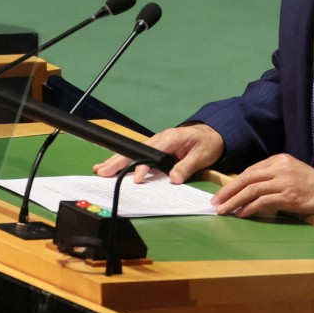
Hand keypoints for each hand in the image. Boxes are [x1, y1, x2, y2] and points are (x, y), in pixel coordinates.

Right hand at [93, 124, 224, 183]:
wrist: (212, 133)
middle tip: (103, 172)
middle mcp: (160, 138)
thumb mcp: (201, 156)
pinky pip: (137, 153)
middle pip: (135, 150)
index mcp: (170, 138)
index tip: (137, 179)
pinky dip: (124, 160)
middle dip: (118, 161)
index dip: (143, 166)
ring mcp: (156, 142)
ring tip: (101, 170)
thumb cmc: (207, 143)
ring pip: (132, 151)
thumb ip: (186, 167)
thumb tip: (174, 179)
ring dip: (116, 161)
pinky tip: (113, 167)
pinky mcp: (156, 147)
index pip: (152, 152)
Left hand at [212, 154, 313, 217]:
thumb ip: (269, 175)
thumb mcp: (287, 171)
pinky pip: (263, 202)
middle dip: (229, 191)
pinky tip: (241, 213)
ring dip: (235, 201)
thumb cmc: (306, 182)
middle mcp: (279, 168)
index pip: (250, 171)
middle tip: (216, 201)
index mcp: (277, 160)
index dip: (233, 183)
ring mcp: (283, 182)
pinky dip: (249, 208)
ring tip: (224, 210)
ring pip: (252, 190)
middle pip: (247, 178)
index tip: (222, 193)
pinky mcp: (287, 196)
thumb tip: (245, 188)